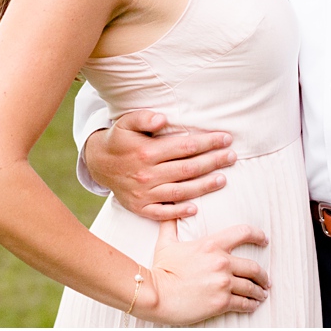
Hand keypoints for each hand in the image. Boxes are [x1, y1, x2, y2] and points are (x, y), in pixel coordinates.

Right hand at [81, 110, 234, 220]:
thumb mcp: (126, 122)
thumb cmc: (119, 140)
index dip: (207, 142)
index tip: (226, 138)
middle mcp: (146, 174)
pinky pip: (162, 213)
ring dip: (204, 186)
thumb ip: (144, 118)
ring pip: (180, 191)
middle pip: (187, 169)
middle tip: (232, 157)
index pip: (184, 146)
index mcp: (146, 152)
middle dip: (213, 162)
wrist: (98, 164)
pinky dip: (179, 211)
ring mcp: (143, 193)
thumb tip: (162, 119)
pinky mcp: (139, 207)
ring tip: (223, 179)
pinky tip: (195, 208)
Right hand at [138, 218, 269, 323]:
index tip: (264, 240)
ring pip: (251, 287)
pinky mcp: (221, 302)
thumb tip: (170, 206)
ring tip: (261, 294)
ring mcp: (223, 283)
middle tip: (265, 280)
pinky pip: (244, 303)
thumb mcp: (166, 243)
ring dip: (259, 291)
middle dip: (262, 275)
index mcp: (211, 245)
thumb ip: (171, 224)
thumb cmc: (161, 269)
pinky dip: (251, 305)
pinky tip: (253, 305)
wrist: (156, 295)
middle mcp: (222, 262)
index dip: (258, 235)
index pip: (243, 233)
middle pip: (253, 267)